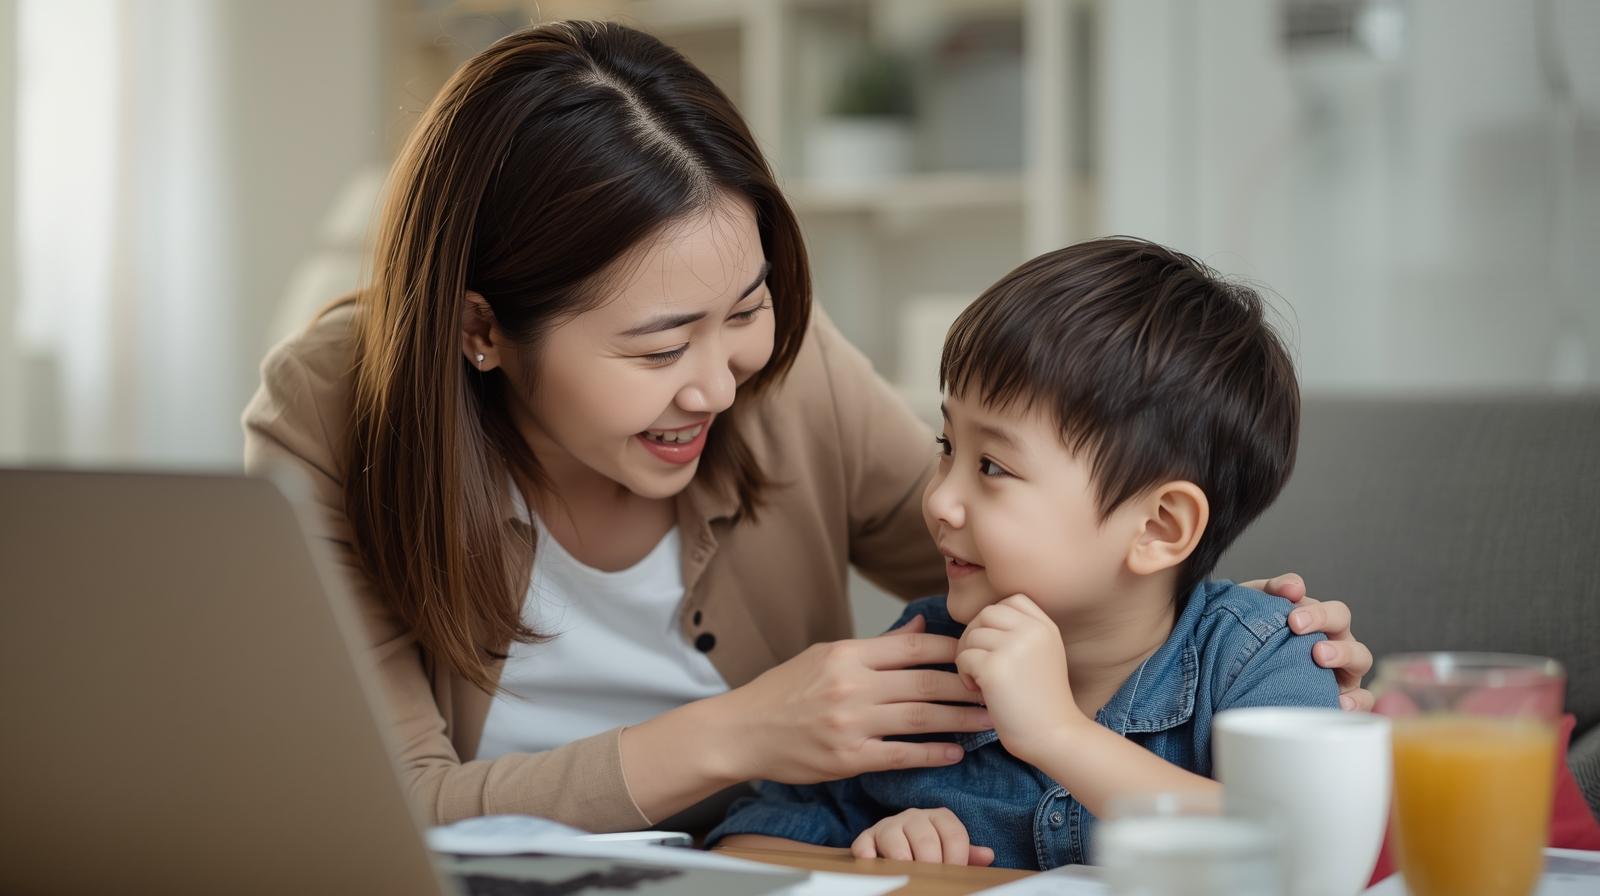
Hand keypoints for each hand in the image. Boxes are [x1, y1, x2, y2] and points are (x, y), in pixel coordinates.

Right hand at [715, 615, 991, 784]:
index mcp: (847, 655)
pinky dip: (933, 753)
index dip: (952, 649)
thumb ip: (875, 646)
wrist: (742, 731)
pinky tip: (956, 752)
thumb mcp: (824, 655)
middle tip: (998, 688)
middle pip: (925, 681)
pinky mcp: (848, 758)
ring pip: (921, 718)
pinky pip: (901, 755)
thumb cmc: (782, 692)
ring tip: (989, 720)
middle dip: (968, 685)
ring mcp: (851, 724)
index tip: (978, 652)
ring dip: (961, 720)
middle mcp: (852, 687)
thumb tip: (920, 627)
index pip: (912, 646)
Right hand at [851, 808, 994, 865]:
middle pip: (926, 840)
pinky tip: (879, 869)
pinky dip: (870, 858)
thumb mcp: (949, 850)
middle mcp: (913, 817)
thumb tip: (987, 855)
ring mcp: (888, 826)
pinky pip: (864, 846)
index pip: (954, 834)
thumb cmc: (927, 850)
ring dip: (903, 862)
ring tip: (908, 876)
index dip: (957, 859)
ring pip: (894, 840)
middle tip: (932, 880)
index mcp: (938, 818)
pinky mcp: (866, 839)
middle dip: (931, 864)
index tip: (955, 875)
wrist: (892, 844)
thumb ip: (967, 854)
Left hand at [954, 595, 1085, 759]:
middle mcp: (1032, 631)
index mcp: (1046, 627)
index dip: (995, 619)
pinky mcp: (995, 667)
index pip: (1012, 599)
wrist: (1057, 736)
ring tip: (980, 681)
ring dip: (967, 657)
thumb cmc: (1043, 704)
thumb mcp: (1044, 657)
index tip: (995, 646)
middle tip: (978, 663)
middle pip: (986, 613)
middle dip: (975, 636)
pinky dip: (964, 675)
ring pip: (971, 635)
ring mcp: (1014, 647)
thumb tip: (979, 623)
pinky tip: (978, 692)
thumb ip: (1022, 635)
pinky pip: (963, 657)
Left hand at [1242, 573, 1374, 710]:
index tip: (1292, 619)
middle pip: (1345, 627)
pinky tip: (1338, 702)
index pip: (1333, 612)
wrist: (1234, 673)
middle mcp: (1335, 643)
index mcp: (1321, 624)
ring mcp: (1342, 672)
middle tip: (1297, 629)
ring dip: (1344, 654)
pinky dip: (1355, 701)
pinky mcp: (1342, 700)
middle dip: (1325, 623)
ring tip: (1319, 656)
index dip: (1318, 613)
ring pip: (1361, 658)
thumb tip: (1294, 587)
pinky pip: (1362, 700)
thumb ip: (1274, 590)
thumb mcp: (1257, 608)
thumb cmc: (1252, 638)